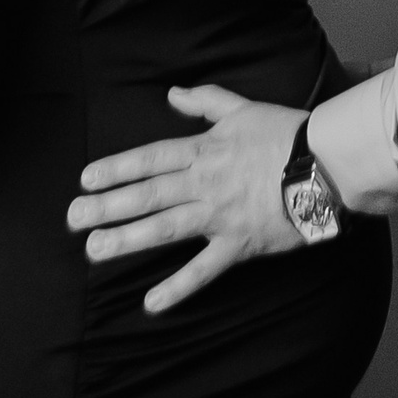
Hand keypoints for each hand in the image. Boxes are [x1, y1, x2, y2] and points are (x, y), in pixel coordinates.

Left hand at [65, 86, 305, 312]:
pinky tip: (151, 303)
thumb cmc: (285, 132)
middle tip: (73, 218)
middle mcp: (204, 182)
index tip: (85, 179)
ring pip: (165, 227)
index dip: (116, 168)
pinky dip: (178, 287)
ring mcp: (219, 215)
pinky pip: (204, 270)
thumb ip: (204, 101)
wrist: (325, 163)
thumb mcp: (241, 108)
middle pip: (148, 194)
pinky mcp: (239, 244)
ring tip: (94, 250)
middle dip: (108, 205)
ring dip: (128, 239)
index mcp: (203, 149)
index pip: (150, 159)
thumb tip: (172, 94)